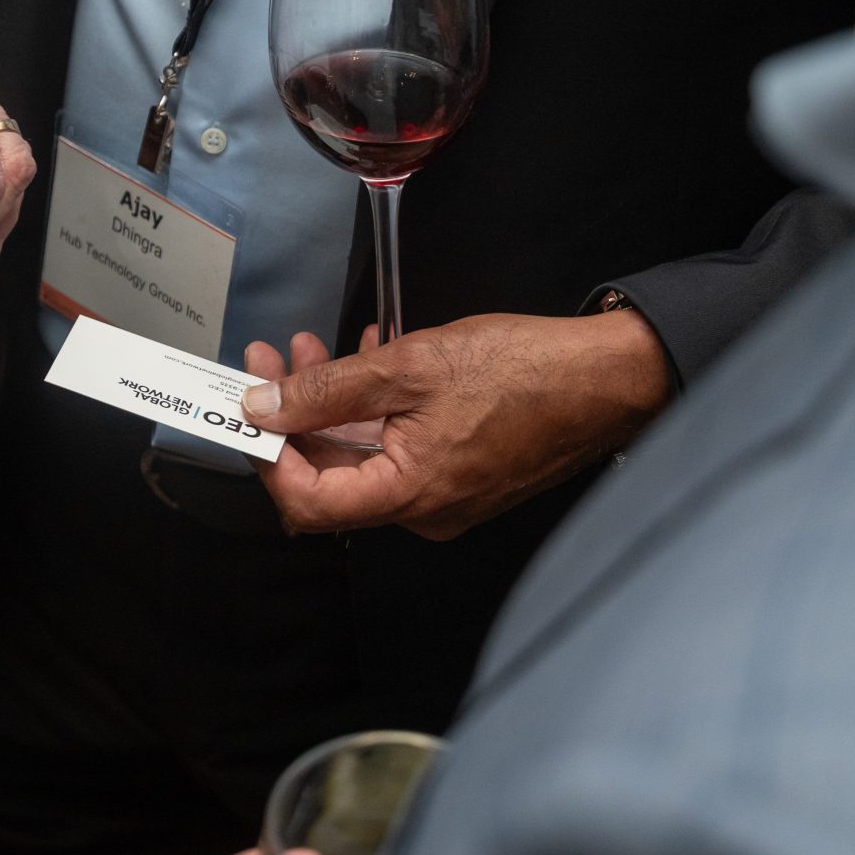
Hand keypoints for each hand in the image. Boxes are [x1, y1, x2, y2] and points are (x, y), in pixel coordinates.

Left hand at [236, 309, 672, 541]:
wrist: (607, 377)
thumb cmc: (525, 372)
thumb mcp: (411, 366)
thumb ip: (329, 389)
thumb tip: (263, 406)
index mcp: (410, 495)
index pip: (308, 502)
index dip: (268, 455)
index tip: (247, 405)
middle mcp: (424, 507)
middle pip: (330, 475)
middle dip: (291, 413)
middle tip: (269, 358)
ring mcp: (444, 490)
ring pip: (361, 453)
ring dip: (327, 400)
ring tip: (307, 346)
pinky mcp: (460, 468)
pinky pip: (397, 445)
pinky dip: (371, 404)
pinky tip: (364, 355)